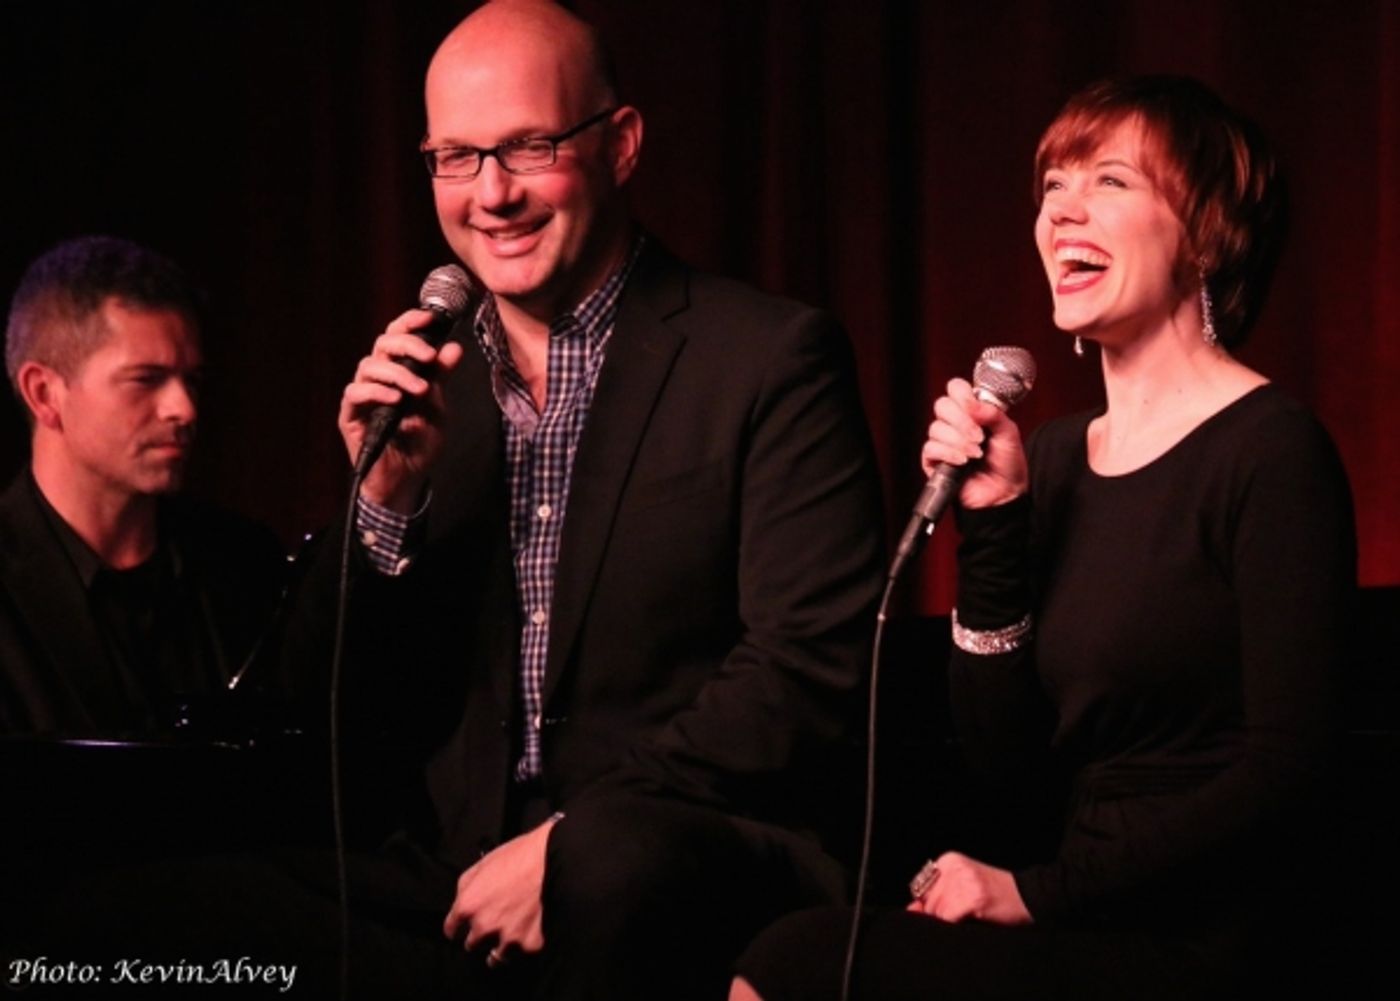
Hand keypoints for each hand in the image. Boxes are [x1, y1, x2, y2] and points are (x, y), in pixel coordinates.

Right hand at [337, 308, 465, 511]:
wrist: (408, 478)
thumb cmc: (420, 441)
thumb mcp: (438, 404)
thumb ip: (441, 376)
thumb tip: (454, 347)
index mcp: (398, 370)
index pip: (398, 335)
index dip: (411, 322)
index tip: (431, 318)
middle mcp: (377, 377)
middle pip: (383, 344)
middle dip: (407, 345)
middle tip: (429, 357)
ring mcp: (362, 395)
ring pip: (369, 365)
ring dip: (397, 373)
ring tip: (420, 389)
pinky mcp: (350, 415)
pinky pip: (356, 393)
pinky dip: (377, 392)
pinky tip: (397, 400)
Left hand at [442, 815, 559, 962]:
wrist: (553, 860)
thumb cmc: (519, 856)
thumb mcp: (482, 863)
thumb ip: (465, 887)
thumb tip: (461, 900)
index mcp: (468, 905)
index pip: (451, 930)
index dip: (456, 928)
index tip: (461, 929)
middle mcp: (484, 926)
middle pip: (472, 945)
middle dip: (479, 936)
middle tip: (492, 925)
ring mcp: (507, 938)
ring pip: (496, 958)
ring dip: (499, 949)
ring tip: (507, 940)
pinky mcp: (530, 944)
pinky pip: (523, 951)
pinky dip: (525, 944)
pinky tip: (530, 932)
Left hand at [906, 851, 1031, 925]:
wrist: (1030, 896)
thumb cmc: (996, 894)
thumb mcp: (964, 886)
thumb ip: (936, 896)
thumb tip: (910, 911)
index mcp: (949, 859)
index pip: (920, 889)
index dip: (932, 905)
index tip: (953, 906)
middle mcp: (954, 867)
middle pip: (927, 902)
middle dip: (942, 914)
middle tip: (967, 911)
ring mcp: (964, 882)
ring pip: (937, 912)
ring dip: (952, 920)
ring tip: (972, 914)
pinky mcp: (972, 898)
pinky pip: (948, 919)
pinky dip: (957, 924)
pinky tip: (975, 918)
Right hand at [920, 377, 1027, 508]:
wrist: (1004, 493)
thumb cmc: (1007, 464)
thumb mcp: (1008, 433)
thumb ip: (993, 414)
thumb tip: (972, 404)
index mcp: (972, 412)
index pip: (955, 389)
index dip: (962, 394)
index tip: (974, 407)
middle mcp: (954, 424)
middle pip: (942, 405)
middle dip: (962, 421)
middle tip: (979, 436)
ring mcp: (943, 442)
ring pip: (936, 428)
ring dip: (959, 441)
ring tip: (976, 454)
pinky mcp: (934, 461)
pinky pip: (931, 448)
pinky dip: (948, 453)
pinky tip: (963, 461)